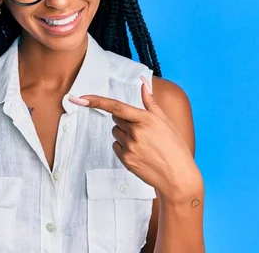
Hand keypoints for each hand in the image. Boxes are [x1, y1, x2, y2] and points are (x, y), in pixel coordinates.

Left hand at [69, 76, 201, 201]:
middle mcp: (136, 133)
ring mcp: (130, 148)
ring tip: (143, 143)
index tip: (80, 98)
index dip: (96, 101)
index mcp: (146, 119)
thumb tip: (143, 82)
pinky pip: (116, 146)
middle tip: (143, 131)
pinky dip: (124, 147)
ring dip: (124, 134)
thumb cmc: (174, 146)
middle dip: (125, 120)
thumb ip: (150, 101)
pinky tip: (140, 152)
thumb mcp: (165, 121)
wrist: (178, 176)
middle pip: (116, 119)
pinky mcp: (126, 160)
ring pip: (116, 133)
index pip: (116, 106)